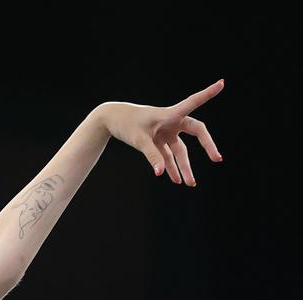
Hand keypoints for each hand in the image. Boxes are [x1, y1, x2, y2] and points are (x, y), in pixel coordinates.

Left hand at [97, 79, 224, 185]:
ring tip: (190, 184)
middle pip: (196, 132)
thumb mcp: (139, 140)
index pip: (193, 102)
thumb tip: (161, 173)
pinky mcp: (158, 140)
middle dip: (207, 146)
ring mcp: (165, 132)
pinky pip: (167, 155)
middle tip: (217, 159)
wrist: (111, 119)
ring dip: (184, 167)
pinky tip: (175, 180)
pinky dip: (169, 167)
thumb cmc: (125, 124)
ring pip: (180, 150)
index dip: (208, 94)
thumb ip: (152, 156)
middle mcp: (171, 122)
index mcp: (169, 114)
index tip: (222, 82)